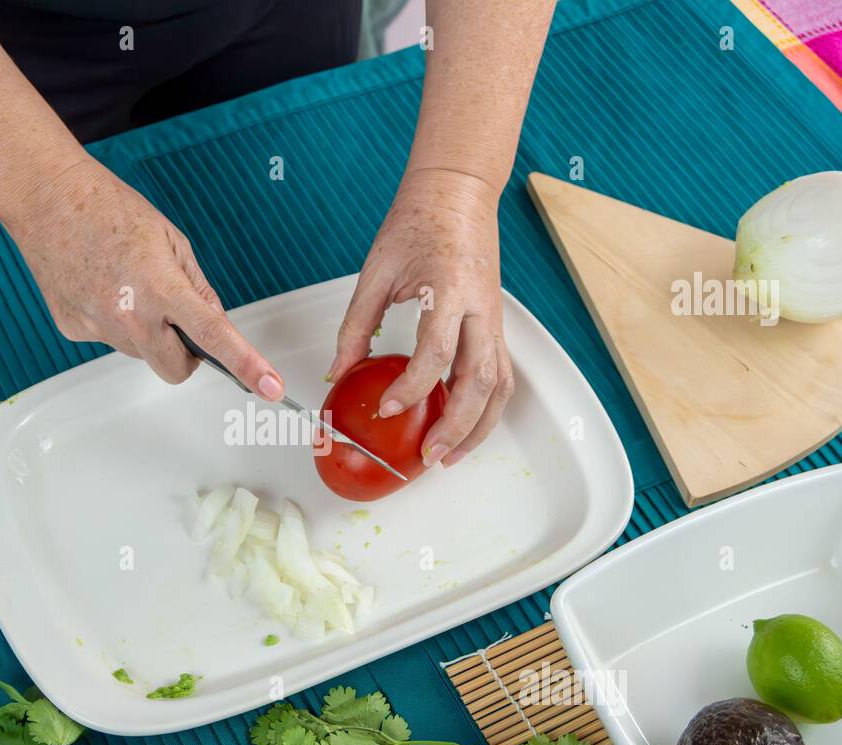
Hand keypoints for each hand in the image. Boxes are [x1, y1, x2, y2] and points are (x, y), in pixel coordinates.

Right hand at [10, 158, 284, 397]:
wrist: (47, 197)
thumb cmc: (107, 208)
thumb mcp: (172, 240)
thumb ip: (197, 288)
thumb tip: (213, 324)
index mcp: (160, 286)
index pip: (213, 336)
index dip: (245, 364)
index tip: (269, 387)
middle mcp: (128, 314)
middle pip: (175, 369)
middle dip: (186, 355)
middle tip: (178, 320)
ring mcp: (97, 326)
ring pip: (141, 353)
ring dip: (146, 332)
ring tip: (125, 284)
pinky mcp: (73, 329)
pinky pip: (109, 340)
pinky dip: (113, 321)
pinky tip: (101, 286)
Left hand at [328, 168, 512, 467]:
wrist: (457, 191)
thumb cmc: (419, 220)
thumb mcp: (376, 270)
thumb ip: (357, 324)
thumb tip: (340, 369)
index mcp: (449, 289)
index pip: (436, 352)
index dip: (412, 387)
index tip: (387, 408)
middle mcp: (481, 308)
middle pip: (479, 381)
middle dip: (455, 426)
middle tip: (427, 455)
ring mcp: (495, 319)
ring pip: (500, 385)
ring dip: (478, 427)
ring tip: (449, 456)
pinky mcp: (497, 325)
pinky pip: (502, 375)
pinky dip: (487, 408)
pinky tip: (465, 428)